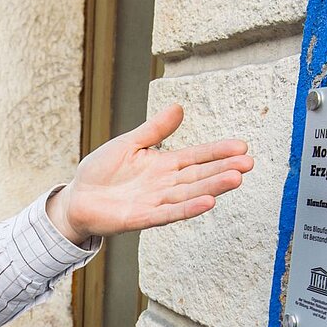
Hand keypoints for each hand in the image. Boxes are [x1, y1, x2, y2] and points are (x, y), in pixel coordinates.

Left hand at [46, 103, 251, 244]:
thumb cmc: (101, 171)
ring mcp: (155, 202)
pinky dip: (188, 208)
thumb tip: (178, 108)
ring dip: (212, 188)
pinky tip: (208, 203)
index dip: (218, 152)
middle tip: (248, 163)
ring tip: (235, 179)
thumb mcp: (128, 143)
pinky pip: (168, 213)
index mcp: (163, 165)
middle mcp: (164, 185)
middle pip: (199, 176)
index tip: (241, 147)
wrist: (77, 198)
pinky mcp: (141, 218)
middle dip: (223, 170)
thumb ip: (154, 129)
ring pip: (189, 194)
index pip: (196, 157)